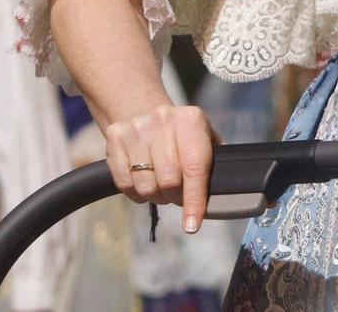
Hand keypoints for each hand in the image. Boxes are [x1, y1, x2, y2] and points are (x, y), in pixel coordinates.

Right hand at [102, 102, 222, 232]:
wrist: (145, 112)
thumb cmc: (182, 136)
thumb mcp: (204, 140)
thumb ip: (214, 166)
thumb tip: (221, 197)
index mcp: (191, 120)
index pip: (195, 168)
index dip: (194, 200)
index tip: (192, 225)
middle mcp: (164, 119)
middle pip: (169, 181)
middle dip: (175, 197)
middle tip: (177, 194)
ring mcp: (137, 126)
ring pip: (146, 186)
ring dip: (155, 196)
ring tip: (160, 184)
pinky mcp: (115, 136)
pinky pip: (124, 184)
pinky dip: (135, 193)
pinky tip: (142, 180)